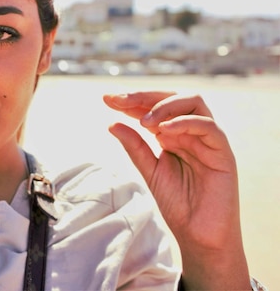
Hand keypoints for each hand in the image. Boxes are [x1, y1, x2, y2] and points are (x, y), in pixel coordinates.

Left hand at [103, 92, 249, 289]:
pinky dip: (185, 123)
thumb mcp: (149, 170)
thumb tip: (112, 123)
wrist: (198, 235)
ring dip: (165, 107)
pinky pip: (209, 127)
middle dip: (144, 96)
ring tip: (144, 122)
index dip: (132, 101)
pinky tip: (163, 130)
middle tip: (120, 100)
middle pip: (173, 98)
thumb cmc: (177, 203)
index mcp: (173, 134)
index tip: (107, 99)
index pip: (154, 107)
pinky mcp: (223, 153)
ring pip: (193, 104)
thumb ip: (135, 147)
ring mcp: (208, 140)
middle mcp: (191, 132)